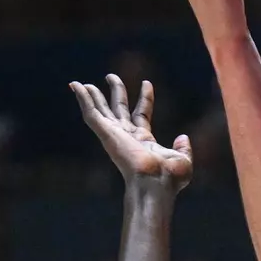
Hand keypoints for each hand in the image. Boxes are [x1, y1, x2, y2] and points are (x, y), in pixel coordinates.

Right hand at [69, 75, 193, 188]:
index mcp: (144, 141)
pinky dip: (83, 99)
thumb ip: (183, 148)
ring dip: (93, 95)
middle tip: (111, 76)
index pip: (142, 114)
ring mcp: (115, 135)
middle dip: (116, 91)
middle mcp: (127, 137)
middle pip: (119, 109)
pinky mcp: (106, 133)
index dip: (145, 98)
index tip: (147, 83)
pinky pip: (91, 113)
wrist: (155, 183)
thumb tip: (183, 137)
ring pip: (101, 110)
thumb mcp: (183, 160)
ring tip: (84, 82)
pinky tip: (76, 86)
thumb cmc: (169, 178)